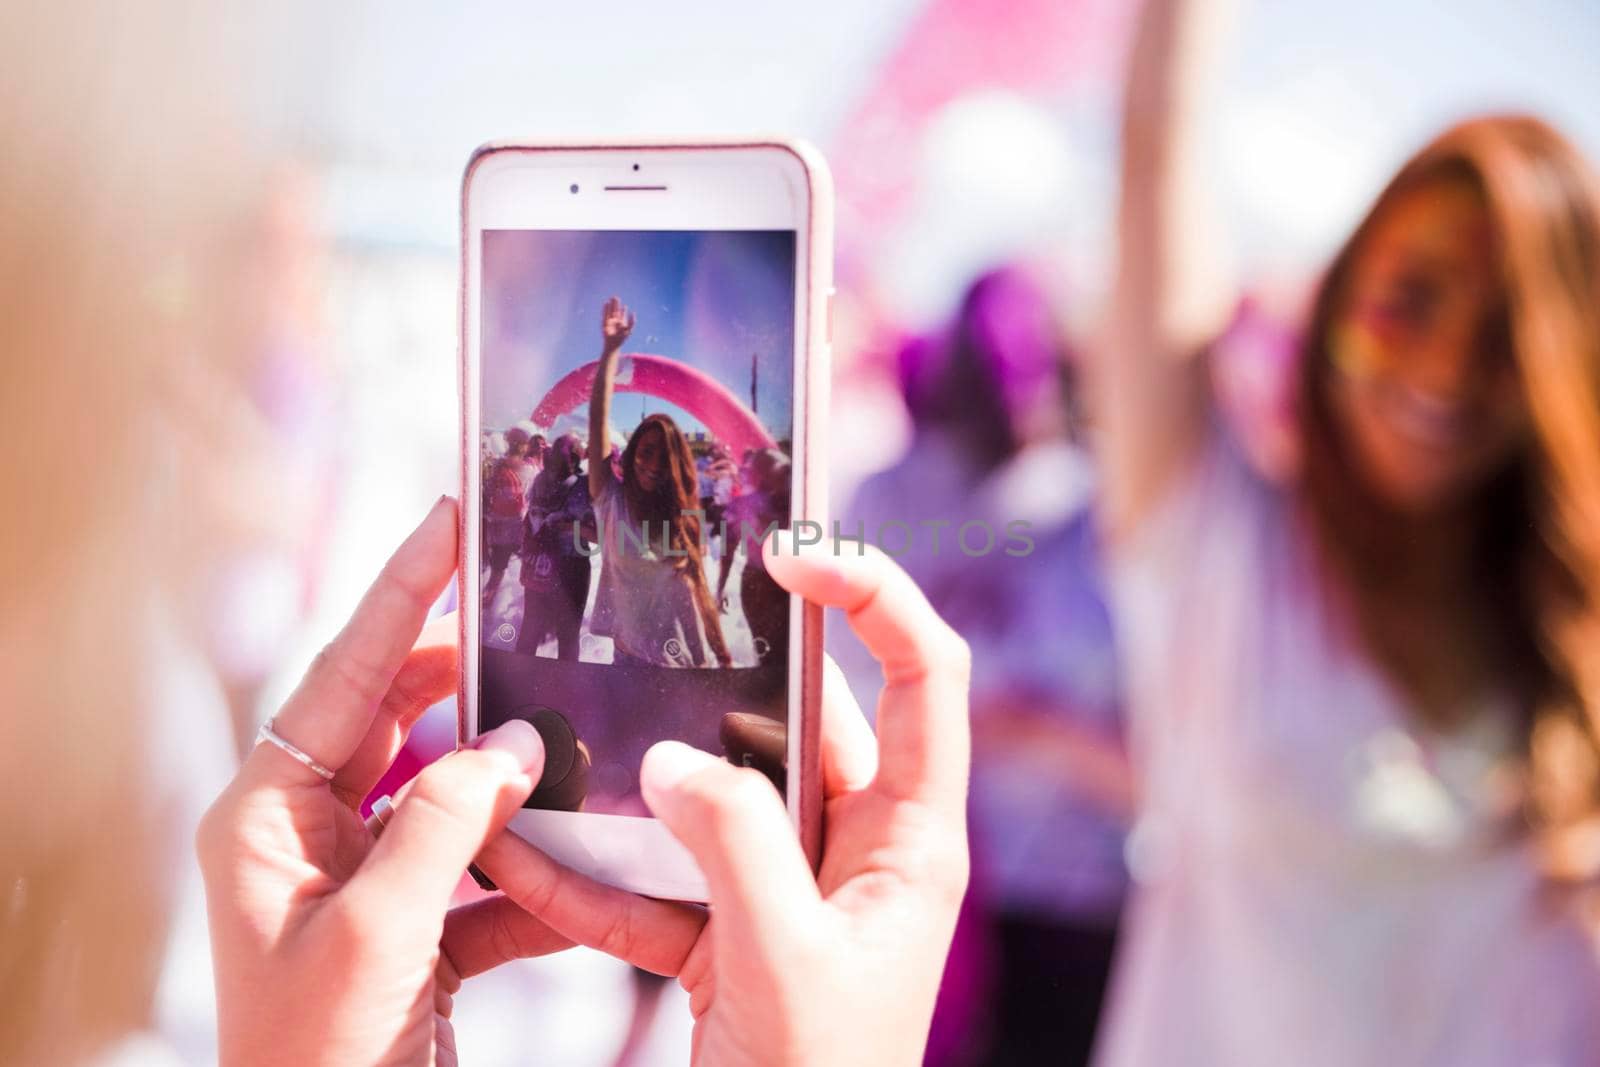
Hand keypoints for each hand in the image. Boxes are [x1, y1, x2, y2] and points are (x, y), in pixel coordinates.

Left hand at [198, 498, 583, 1066]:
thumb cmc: (314, 1062)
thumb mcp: (376, 935)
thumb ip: (445, 825)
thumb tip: (513, 744)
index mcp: (268, 818)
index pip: (342, 677)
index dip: (400, 593)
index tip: (447, 521)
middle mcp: (308, 836)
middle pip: (395, 720)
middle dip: (464, 678)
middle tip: (529, 621)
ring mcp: (362, 879)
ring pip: (444, 791)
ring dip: (506, 778)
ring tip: (564, 737)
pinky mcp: (412, 926)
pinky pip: (478, 872)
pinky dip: (527, 872)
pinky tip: (579, 872)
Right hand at [475, 532, 971, 1066]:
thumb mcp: (784, 962)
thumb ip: (736, 844)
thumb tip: (676, 763)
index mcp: (912, 840)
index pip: (924, 675)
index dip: (874, 595)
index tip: (792, 554)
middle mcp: (859, 851)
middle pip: (799, 727)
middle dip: (717, 693)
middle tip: (643, 638)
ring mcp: (792, 892)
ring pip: (715, 804)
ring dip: (637, 793)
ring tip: (564, 748)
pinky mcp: (732, 937)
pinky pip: (663, 883)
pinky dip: (599, 878)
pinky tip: (529, 862)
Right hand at [601, 294, 634, 352]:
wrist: (613, 344)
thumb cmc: (621, 339)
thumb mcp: (629, 330)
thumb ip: (632, 322)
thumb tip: (633, 313)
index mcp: (621, 323)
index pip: (622, 314)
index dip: (623, 310)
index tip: (624, 306)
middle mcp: (615, 321)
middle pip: (615, 310)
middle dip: (616, 304)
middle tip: (616, 297)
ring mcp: (610, 321)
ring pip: (610, 311)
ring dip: (611, 305)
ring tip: (611, 298)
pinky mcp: (604, 323)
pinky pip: (605, 314)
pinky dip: (605, 308)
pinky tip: (606, 303)